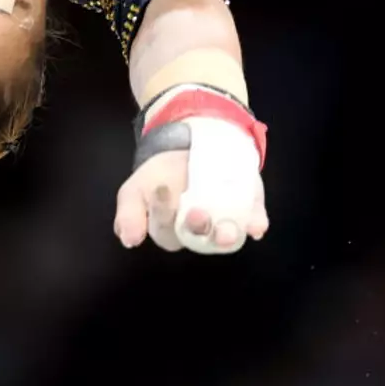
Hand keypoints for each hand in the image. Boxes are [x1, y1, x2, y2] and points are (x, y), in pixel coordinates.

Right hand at [113, 117, 268, 253]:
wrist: (191, 145)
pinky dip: (256, 223)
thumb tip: (128, 240)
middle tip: (197, 212)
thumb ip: (129, 213)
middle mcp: (199, 231)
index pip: (165, 232)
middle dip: (198, 227)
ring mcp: (224, 222)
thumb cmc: (162, 173)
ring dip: (227, 235)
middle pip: (198, 239)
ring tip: (228, 229)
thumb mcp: (136, 187)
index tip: (162, 188)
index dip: (163, 214)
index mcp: (170, 228)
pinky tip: (256, 225)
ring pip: (226, 237)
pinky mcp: (248, 211)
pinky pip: (254, 222)